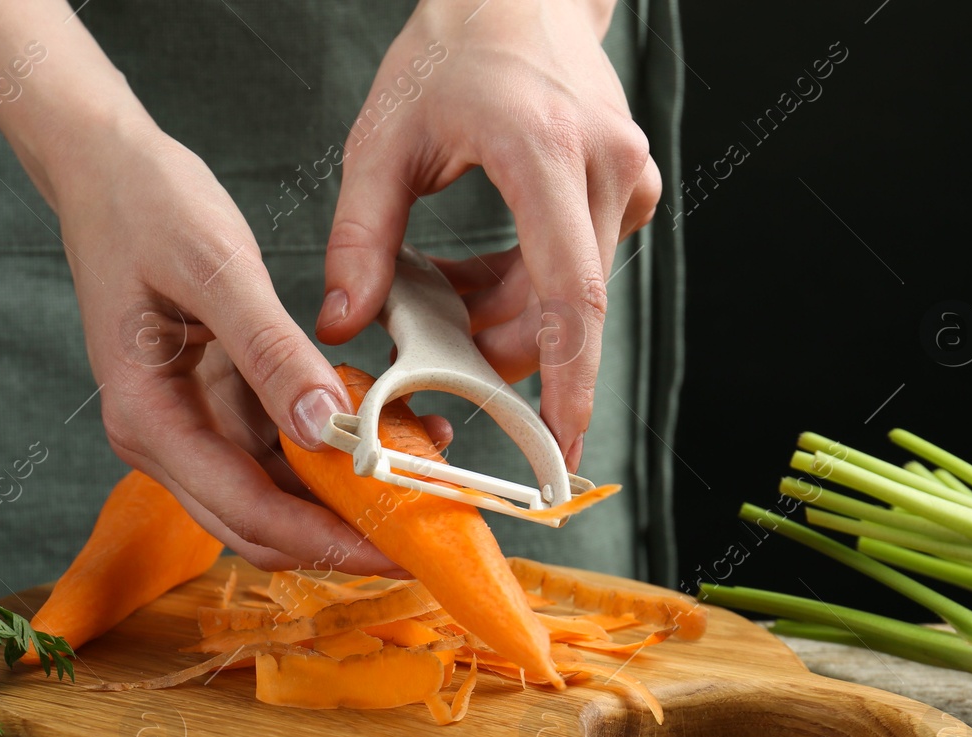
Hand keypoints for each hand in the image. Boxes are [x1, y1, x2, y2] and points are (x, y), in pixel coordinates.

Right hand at [44, 120, 409, 573]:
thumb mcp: (216, 268)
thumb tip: (322, 429)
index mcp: (149, 419)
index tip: (399, 549)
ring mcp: (187, 424)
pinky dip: (329, 450)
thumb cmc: (144, 205)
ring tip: (420, 480)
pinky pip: (276, 449)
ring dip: (341, 498)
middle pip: (259, 526)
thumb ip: (270, 351)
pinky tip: (386, 429)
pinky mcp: (212, 403)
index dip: (328, 540)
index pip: (247, 512)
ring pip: (271, 495)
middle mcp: (162, 438)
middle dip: (341, 539)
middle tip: (422, 538)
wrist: (103, 167)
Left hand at [317, 0, 661, 470]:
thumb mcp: (381, 142)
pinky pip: (578, 271)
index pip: (569, 294)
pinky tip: (476, 274)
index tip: (558, 445)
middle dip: (501, 350)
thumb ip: (359, 239)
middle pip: (566, 309)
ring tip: (441, 293)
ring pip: (570, 297)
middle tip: (435, 354)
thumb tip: (343, 326)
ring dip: (505, 317)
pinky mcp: (628, 190)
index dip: (567, 380)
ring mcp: (627, 179)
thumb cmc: (448, 56)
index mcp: (544, 152)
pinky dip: (525, 290)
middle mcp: (605, 167)